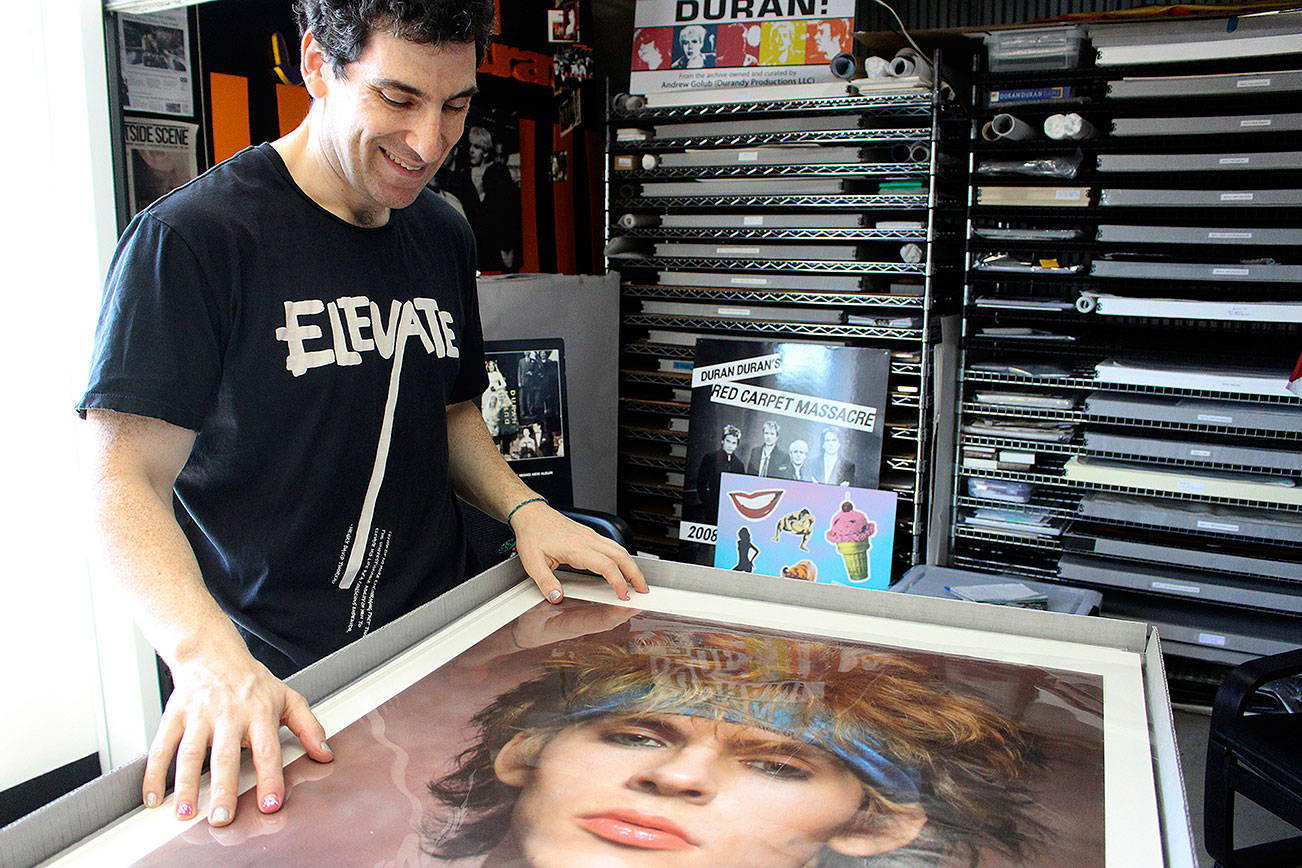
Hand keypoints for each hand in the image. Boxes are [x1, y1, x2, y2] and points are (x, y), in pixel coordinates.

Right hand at [143, 647, 332, 825]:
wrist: (212, 653)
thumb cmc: (252, 681)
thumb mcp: (288, 697)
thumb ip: (308, 726)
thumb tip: (325, 753)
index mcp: (260, 712)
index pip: (268, 750)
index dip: (270, 778)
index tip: (270, 805)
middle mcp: (229, 714)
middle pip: (226, 756)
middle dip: (224, 789)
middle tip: (223, 818)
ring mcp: (199, 714)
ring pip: (190, 753)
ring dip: (186, 786)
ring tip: (187, 814)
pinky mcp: (175, 714)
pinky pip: (161, 746)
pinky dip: (154, 773)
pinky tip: (154, 798)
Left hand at [509, 504, 648, 603]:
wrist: (531, 513)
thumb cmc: (532, 534)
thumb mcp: (532, 562)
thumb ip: (545, 582)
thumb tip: (557, 597)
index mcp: (576, 548)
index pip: (606, 565)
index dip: (618, 581)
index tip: (623, 595)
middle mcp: (588, 540)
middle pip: (621, 556)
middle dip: (635, 574)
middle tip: (643, 590)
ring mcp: (590, 536)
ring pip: (620, 549)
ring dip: (632, 565)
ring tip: (638, 581)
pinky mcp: (589, 534)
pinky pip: (612, 545)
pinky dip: (623, 557)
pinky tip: (623, 565)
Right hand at [509, 599, 639, 648]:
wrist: (523, 635)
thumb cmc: (527, 627)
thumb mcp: (532, 613)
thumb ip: (544, 603)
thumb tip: (556, 596)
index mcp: (572, 626)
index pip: (601, 620)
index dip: (617, 612)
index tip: (630, 603)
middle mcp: (581, 626)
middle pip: (612, 619)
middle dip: (629, 608)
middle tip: (645, 595)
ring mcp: (583, 624)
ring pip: (610, 616)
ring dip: (625, 606)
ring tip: (639, 592)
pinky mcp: (583, 619)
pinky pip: (603, 612)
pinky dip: (615, 603)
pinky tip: (623, 595)